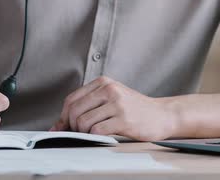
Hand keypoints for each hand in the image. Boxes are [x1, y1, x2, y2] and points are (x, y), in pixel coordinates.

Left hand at [51, 77, 174, 140]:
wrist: (161, 115)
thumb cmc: (134, 109)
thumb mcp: (110, 99)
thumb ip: (86, 107)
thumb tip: (57, 126)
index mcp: (103, 82)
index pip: (71, 99)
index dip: (64, 117)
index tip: (66, 127)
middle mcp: (109, 89)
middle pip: (74, 111)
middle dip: (72, 126)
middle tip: (80, 133)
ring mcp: (117, 104)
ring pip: (84, 122)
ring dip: (84, 133)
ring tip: (94, 134)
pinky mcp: (124, 119)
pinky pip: (97, 131)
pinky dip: (94, 137)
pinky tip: (103, 136)